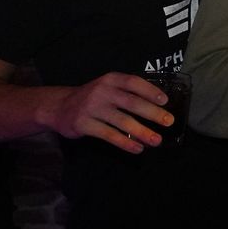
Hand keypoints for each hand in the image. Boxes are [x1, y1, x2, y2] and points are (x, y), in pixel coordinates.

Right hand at [46, 72, 171, 153]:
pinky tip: (137, 148)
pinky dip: (125, 143)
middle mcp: (102, 91)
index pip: (134, 82)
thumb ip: (126, 92)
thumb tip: (157, 106)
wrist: (58, 107)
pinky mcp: (84, 124)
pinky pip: (109, 135)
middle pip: (131, 103)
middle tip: (168, 122)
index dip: (150, 91)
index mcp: (110, 80)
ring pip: (122, 121)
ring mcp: (92, 108)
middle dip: (152, 113)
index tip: (165, 101)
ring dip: (142, 132)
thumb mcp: (107, 87)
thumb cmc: (92, 98)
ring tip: (156, 140)